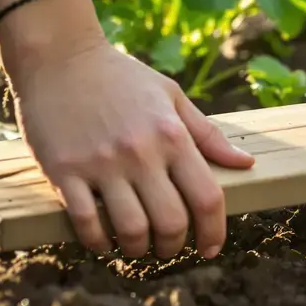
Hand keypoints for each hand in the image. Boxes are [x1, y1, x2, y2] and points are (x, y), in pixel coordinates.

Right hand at [7, 40, 255, 258]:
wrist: (59, 56)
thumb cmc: (120, 77)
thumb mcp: (171, 96)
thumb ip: (207, 134)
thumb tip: (246, 163)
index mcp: (172, 136)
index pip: (207, 198)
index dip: (215, 232)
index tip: (211, 248)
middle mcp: (141, 153)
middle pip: (171, 222)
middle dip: (174, 246)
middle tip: (168, 248)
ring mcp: (101, 164)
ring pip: (131, 229)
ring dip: (138, 248)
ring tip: (137, 246)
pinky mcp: (64, 171)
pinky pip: (86, 222)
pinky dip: (99, 242)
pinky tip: (104, 241)